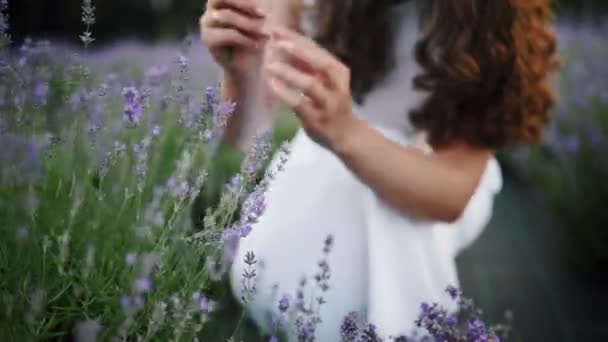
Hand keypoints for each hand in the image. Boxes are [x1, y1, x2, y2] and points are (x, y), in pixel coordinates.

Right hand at [200, 0, 268, 80]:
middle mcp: (212, 9)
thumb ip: (256, 11)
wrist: (248, 68)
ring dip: (249, 24)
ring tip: (265, 34)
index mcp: (223, 2)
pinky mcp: (207, 39)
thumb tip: (261, 9)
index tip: (263, 11)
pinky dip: (245, 39)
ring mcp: (207, 23)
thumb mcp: (259, 23)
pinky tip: (257, 45)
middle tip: (264, 15)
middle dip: (244, 4)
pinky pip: (227, 34)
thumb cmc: (254, 41)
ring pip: (226, 16)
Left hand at [264, 27, 359, 150]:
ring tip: (270, 65)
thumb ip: (308, 65)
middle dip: (298, 49)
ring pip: (311, 84)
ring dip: (289, 73)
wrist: (347, 134)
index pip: (317, 49)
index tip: (277, 29)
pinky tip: (272, 84)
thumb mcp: (324, 80)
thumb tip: (283, 43)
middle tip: (277, 41)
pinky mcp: (317, 119)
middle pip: (320, 62)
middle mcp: (336, 85)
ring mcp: (328, 102)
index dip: (296, 38)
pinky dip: (285, 93)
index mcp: (338, 71)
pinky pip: (300, 103)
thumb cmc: (331, 103)